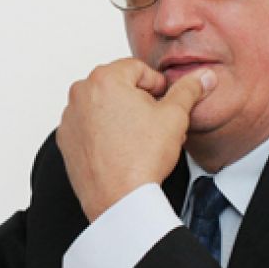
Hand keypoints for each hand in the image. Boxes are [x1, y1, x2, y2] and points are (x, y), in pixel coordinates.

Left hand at [56, 58, 214, 221]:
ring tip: (140, 138)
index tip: (165, 101)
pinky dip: (103, 132)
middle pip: (118, 86)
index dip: (157, 85)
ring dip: (121, 115)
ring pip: (102, 106)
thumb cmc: (142, 159)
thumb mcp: (174, 117)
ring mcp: (70, 118)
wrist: (119, 199)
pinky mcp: (66, 140)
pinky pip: (89, 126)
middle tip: (155, 122)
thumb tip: (202, 77)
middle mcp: (80, 94)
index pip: (137, 68)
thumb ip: (188, 90)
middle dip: (139, 100)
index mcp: (104, 79)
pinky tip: (121, 148)